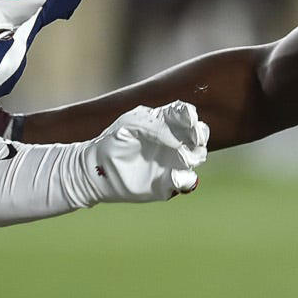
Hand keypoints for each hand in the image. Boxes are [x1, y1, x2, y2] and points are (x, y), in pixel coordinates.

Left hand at [81, 102, 209, 203]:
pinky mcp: (168, 184)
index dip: (190, 115)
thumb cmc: (113, 142)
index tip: (189, 119)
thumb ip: (154, 126)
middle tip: (195, 137)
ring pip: (198, 157)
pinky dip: (185, 179)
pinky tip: (175, 176)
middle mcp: (174, 142)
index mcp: (164, 123)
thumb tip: (178, 141)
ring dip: (194, 155)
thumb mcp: (130, 125)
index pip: (186, 114)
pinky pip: (187, 182)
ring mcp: (173, 163)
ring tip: (181, 156)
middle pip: (200, 134)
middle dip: (201, 133)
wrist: (96, 170)